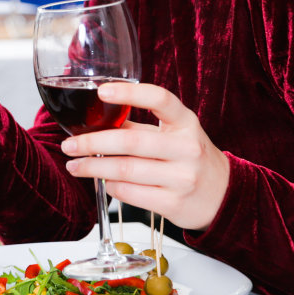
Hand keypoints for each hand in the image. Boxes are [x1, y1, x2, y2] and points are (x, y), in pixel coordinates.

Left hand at [59, 81, 229, 230]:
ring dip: (93, 167)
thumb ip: (140, 128)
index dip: (129, 93)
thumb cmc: (191, 158)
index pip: (159, 99)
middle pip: (130, 141)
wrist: (224, 196)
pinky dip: (110, 187)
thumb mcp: (174, 135)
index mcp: (186, 123)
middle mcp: (187, 148)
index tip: (101, 91)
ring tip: (75, 165)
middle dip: (92, 143)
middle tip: (69, 145)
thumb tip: (96, 122)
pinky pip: (130, 193)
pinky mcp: (174, 203)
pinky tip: (103, 182)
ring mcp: (182, 178)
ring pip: (125, 170)